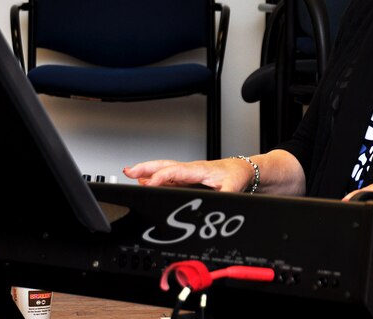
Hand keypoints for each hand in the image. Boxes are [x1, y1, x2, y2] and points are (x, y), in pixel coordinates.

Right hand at [123, 158, 253, 192]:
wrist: (244, 170)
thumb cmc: (237, 175)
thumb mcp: (233, 188)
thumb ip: (223, 197)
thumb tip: (216, 206)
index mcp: (198, 170)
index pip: (175, 171)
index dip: (160, 177)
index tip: (147, 184)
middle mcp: (190, 170)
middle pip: (164, 166)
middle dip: (145, 168)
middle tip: (128, 171)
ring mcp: (188, 173)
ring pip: (163, 170)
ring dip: (146, 172)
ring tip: (130, 174)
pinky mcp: (188, 178)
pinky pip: (168, 177)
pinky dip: (154, 178)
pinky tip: (147, 182)